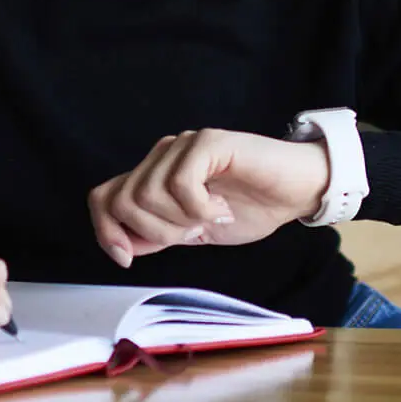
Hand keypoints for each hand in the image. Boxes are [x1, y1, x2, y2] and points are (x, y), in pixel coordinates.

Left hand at [87, 128, 330, 266]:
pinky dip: (200, 208)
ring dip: (181, 220)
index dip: (105, 231)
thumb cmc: (251, 208)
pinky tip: (222, 209)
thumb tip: (121, 245)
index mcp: (155, 176)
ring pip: (148, 193)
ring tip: (211, 219)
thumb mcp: (193, 232)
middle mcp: (163, 156)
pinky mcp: (208, 142)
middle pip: (122, 200)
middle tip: (193, 233)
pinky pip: (181, 183)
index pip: (104, 197)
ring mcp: (184, 146)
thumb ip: (158, 234)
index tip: (127, 259)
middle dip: (155, 232)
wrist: (296, 192)